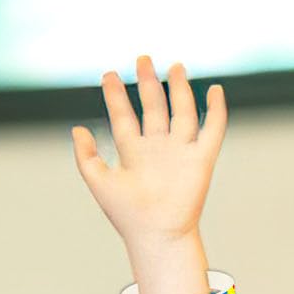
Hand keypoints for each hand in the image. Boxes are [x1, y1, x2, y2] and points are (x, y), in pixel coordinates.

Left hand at [72, 55, 225, 264]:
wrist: (157, 234)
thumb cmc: (127, 215)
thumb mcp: (98, 182)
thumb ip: (85, 156)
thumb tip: (77, 128)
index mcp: (133, 152)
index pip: (123, 116)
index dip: (115, 95)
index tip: (109, 75)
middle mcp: (157, 149)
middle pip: (153, 107)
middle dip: (148, 83)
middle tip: (143, 59)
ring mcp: (180, 152)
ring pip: (181, 112)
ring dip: (179, 89)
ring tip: (175, 67)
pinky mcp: (202, 159)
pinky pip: (212, 130)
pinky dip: (216, 110)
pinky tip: (214, 90)